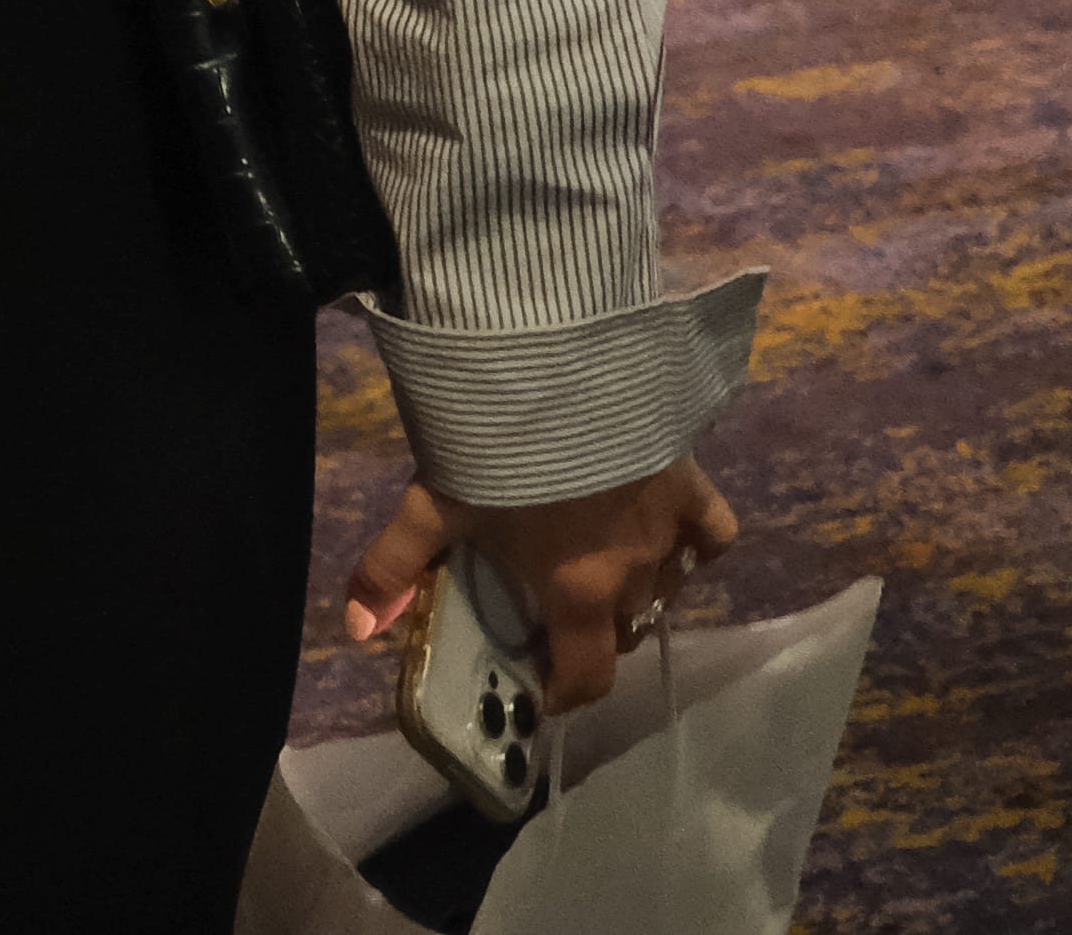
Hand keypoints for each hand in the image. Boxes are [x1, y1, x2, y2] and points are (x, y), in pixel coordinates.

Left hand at [342, 453, 740, 714]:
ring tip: (608, 572)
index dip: (567, 694)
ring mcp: (670, 531)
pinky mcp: (694, 486)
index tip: (547, 693)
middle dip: (595, 636)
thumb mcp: (432, 508)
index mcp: (577, 593)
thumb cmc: (497, 452)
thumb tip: (356, 625)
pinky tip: (677, 538)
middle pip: (625, 631)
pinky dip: (700, 544)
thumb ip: (392, 568)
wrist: (562, 377)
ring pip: (667, 588)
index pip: (587, 675)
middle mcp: (634, 575)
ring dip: (641, 593)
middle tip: (561, 614)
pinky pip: (715, 533)